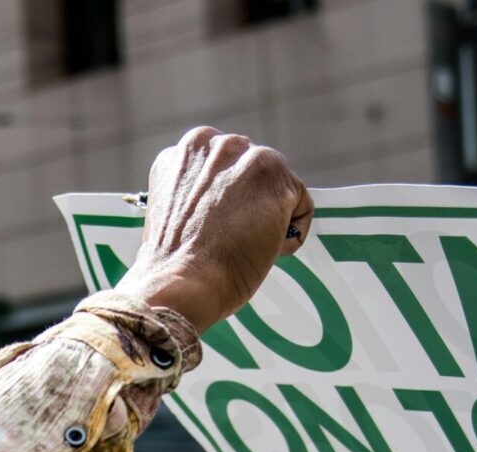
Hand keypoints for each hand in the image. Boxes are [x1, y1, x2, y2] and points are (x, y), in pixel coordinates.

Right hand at [114, 127, 312, 331]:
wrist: (181, 283)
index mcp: (188, 150)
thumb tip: (229, 201)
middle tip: (237, 237)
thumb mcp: (177, 208)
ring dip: (272, 217)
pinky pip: (301, 207)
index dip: (225, 201)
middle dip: (252, 202)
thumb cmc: (175, 262)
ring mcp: (248, 158)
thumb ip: (201, 191)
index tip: (220, 226)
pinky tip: (267, 251)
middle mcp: (218, 143)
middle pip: (255, 171)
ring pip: (280, 186)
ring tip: (249, 245)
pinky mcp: (276, 180)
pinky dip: (291, 235)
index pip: (226, 167)